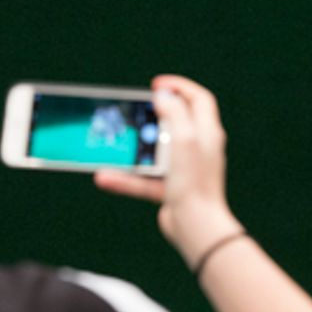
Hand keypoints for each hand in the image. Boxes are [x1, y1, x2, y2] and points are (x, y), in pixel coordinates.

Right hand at [94, 75, 239, 265]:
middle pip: (176, 122)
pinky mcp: (171, 190)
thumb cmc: (194, 181)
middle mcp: (198, 149)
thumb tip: (163, 95)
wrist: (196, 226)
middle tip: (136, 110)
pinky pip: (144, 180)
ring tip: (117, 140)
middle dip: (154, 115)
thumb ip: (174, 112)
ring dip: (134, 148)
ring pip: (155, 152)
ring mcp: (184, 170)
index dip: (180, 87)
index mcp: (207, 133)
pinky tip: (104, 177)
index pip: (199, 100)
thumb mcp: (184, 138)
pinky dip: (125, 178)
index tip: (157, 84)